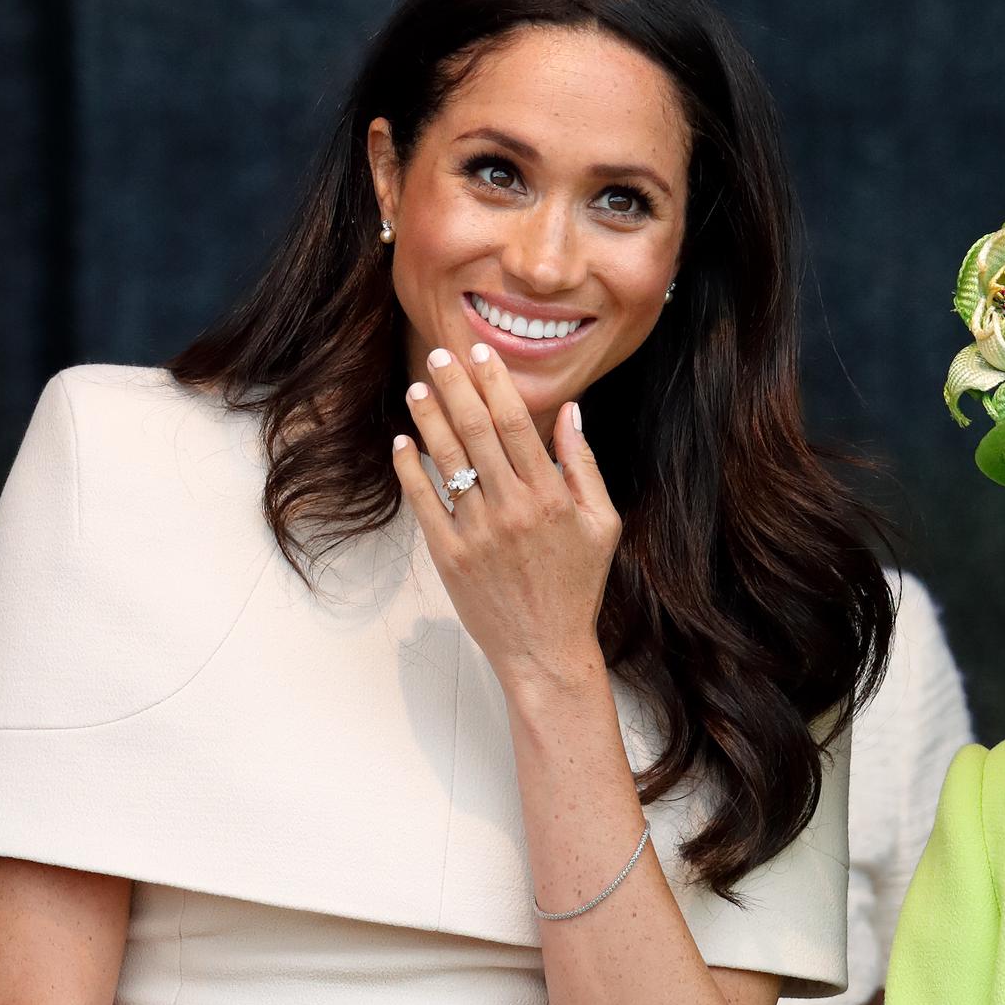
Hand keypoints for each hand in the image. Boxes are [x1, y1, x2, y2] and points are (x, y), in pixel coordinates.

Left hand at [392, 342, 619, 694]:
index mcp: (551, 498)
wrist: (546, 651)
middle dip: (455, 388)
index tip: (479, 353)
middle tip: (437, 355)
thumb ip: (584, 466)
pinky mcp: (451, 557)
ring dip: (429, 420)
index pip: (516, 425)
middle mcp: (513, 510)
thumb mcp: (602, 525)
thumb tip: (570, 412)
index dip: (494, 383)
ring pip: (447, 462)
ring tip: (417, 389)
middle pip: (477, 433)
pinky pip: (424, 504)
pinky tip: (403, 444)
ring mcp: (479, 534)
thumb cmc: (577, 587)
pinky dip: (411, 471)